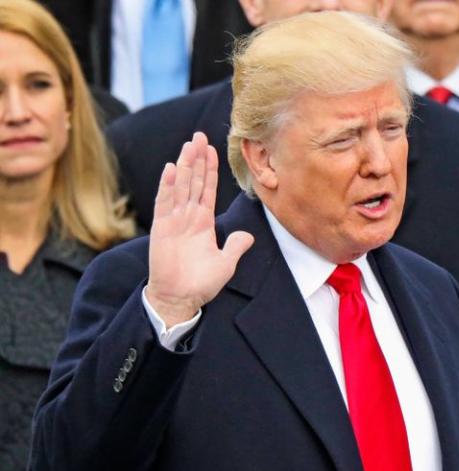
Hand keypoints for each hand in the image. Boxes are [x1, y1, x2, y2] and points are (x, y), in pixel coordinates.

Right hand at [145, 131, 253, 325]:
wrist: (180, 298)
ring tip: (189, 144)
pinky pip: (165, 203)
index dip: (209, 169)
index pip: (207, 189)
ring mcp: (174, 221)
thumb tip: (248, 236)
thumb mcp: (225, 263)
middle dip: (197, 158)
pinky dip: (168, 186)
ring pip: (181, 186)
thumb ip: (235, 246)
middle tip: (199, 135)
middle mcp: (188, 217)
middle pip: (193, 181)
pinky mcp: (162, 229)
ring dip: (184, 165)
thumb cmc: (200, 283)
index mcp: (203, 222)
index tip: (211, 149)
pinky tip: (170, 169)